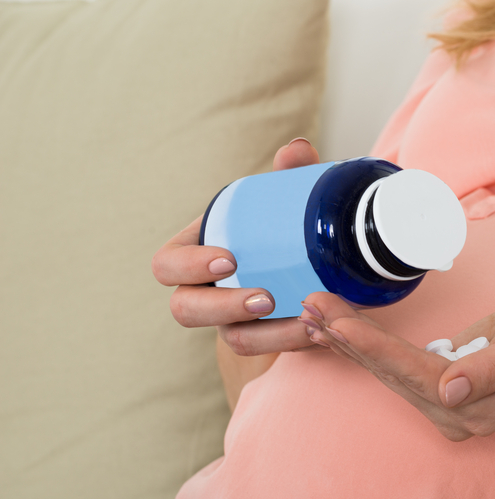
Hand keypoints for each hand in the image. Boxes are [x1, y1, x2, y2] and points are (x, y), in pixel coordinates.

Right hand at [152, 138, 321, 355]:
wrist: (312, 261)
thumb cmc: (282, 224)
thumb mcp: (283, 200)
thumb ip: (289, 174)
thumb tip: (297, 149)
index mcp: (197, 251)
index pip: (167, 264)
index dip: (189, 266)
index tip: (228, 259)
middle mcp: (205, 290)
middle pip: (186, 309)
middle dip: (221, 307)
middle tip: (265, 298)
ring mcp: (231, 321)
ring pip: (231, 338)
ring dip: (265, 334)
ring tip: (303, 319)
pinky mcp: (263, 338)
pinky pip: (268, 349)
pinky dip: (293, 340)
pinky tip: (322, 328)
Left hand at [300, 289, 494, 440]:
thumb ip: (493, 370)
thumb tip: (450, 394)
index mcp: (474, 409)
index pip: (413, 374)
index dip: (373, 347)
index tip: (336, 322)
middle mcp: (454, 413)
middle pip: (390, 374)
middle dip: (348, 339)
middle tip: (308, 305)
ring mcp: (446, 402)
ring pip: (386, 370)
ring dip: (348, 341)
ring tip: (312, 312)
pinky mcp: (440, 383)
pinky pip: (396, 364)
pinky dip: (366, 344)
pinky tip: (337, 328)